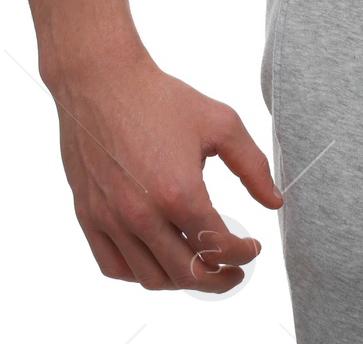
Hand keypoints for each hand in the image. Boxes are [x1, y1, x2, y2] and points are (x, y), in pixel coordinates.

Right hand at [48, 48, 282, 290]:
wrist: (103, 82)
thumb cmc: (161, 99)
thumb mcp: (220, 123)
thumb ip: (252, 165)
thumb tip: (274, 201)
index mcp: (179, 192)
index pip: (218, 246)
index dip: (242, 254)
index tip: (253, 248)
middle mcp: (143, 214)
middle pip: (186, 273)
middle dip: (218, 278)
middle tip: (233, 271)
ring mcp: (111, 220)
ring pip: (150, 277)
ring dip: (181, 280)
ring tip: (199, 267)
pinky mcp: (88, 217)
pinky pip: (114, 266)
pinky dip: (139, 274)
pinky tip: (157, 260)